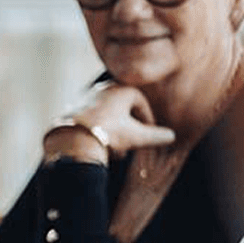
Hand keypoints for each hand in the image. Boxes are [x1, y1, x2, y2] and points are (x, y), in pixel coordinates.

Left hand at [47, 83, 175, 161]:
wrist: (72, 139)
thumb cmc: (108, 133)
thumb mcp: (138, 136)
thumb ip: (157, 136)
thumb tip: (171, 137)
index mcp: (120, 89)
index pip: (140, 103)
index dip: (147, 121)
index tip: (148, 136)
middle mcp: (101, 90)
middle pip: (122, 111)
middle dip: (129, 131)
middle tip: (132, 146)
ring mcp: (85, 99)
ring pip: (107, 118)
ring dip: (115, 135)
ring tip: (117, 153)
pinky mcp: (72, 110)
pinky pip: (91, 121)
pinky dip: (99, 133)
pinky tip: (100, 149)